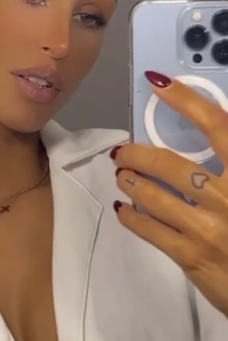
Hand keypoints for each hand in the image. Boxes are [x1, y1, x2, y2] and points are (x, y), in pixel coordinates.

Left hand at [111, 70, 227, 316]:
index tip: (160, 84)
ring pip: (154, 195)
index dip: (187, 101)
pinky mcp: (191, 256)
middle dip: (140, 154)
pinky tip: (124, 208)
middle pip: (171, 164)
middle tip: (125, 151)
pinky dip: (132, 216)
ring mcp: (207, 229)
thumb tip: (214, 140)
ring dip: (132, 181)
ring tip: (123, 174)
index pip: (218, 127)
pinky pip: (150, 230)